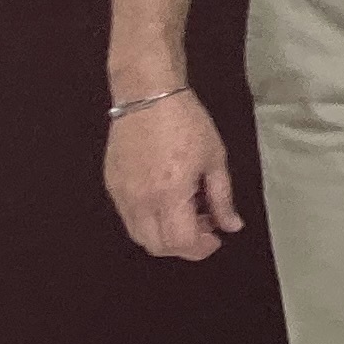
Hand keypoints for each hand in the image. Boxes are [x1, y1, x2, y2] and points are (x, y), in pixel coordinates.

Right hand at [106, 91, 241, 261]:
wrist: (148, 95)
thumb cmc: (184, 121)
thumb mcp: (214, 159)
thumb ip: (222, 198)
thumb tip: (231, 225)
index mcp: (169, 193)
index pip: (180, 243)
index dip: (201, 248)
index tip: (215, 237)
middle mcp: (140, 199)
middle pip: (157, 246)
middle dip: (183, 245)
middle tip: (203, 225)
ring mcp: (122, 193)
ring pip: (139, 235)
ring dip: (164, 234)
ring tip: (186, 210)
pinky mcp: (112, 184)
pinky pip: (128, 216)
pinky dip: (148, 219)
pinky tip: (166, 199)